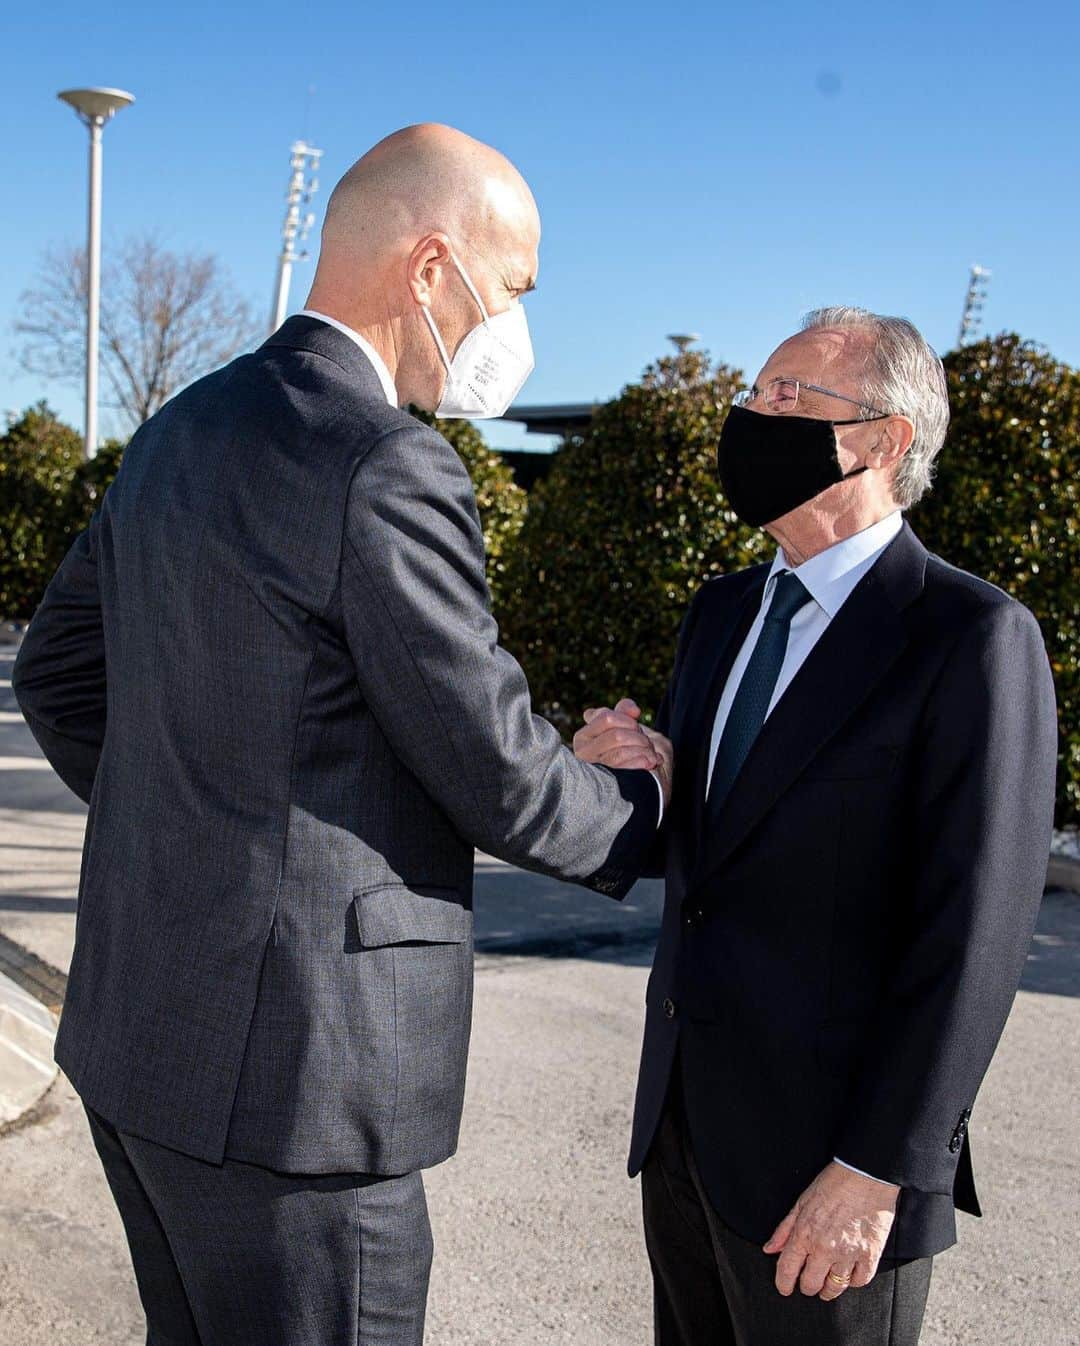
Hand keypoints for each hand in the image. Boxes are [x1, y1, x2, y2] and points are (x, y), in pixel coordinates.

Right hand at [573, 699, 673, 804]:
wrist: (641, 781)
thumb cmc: (631, 748)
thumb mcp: (627, 724)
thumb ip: (625, 710)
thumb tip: (634, 711)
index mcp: (584, 734)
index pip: (607, 718)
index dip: (628, 720)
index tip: (637, 725)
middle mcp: (582, 751)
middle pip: (617, 735)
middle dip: (639, 737)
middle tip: (648, 744)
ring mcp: (592, 768)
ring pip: (620, 751)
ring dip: (643, 751)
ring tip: (652, 755)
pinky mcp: (602, 782)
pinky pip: (623, 766)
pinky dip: (641, 762)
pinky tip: (650, 763)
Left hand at [763, 1162, 898, 1301]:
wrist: (865, 1175)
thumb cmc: (833, 1184)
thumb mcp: (801, 1202)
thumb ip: (784, 1229)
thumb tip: (770, 1249)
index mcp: (804, 1233)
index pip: (787, 1269)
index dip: (783, 1283)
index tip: (784, 1288)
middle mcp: (824, 1248)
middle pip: (810, 1284)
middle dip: (806, 1286)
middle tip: (808, 1282)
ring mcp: (848, 1254)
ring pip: (835, 1288)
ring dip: (828, 1289)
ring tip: (827, 1284)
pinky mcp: (870, 1255)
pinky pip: (860, 1281)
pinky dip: (853, 1281)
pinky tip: (848, 1274)